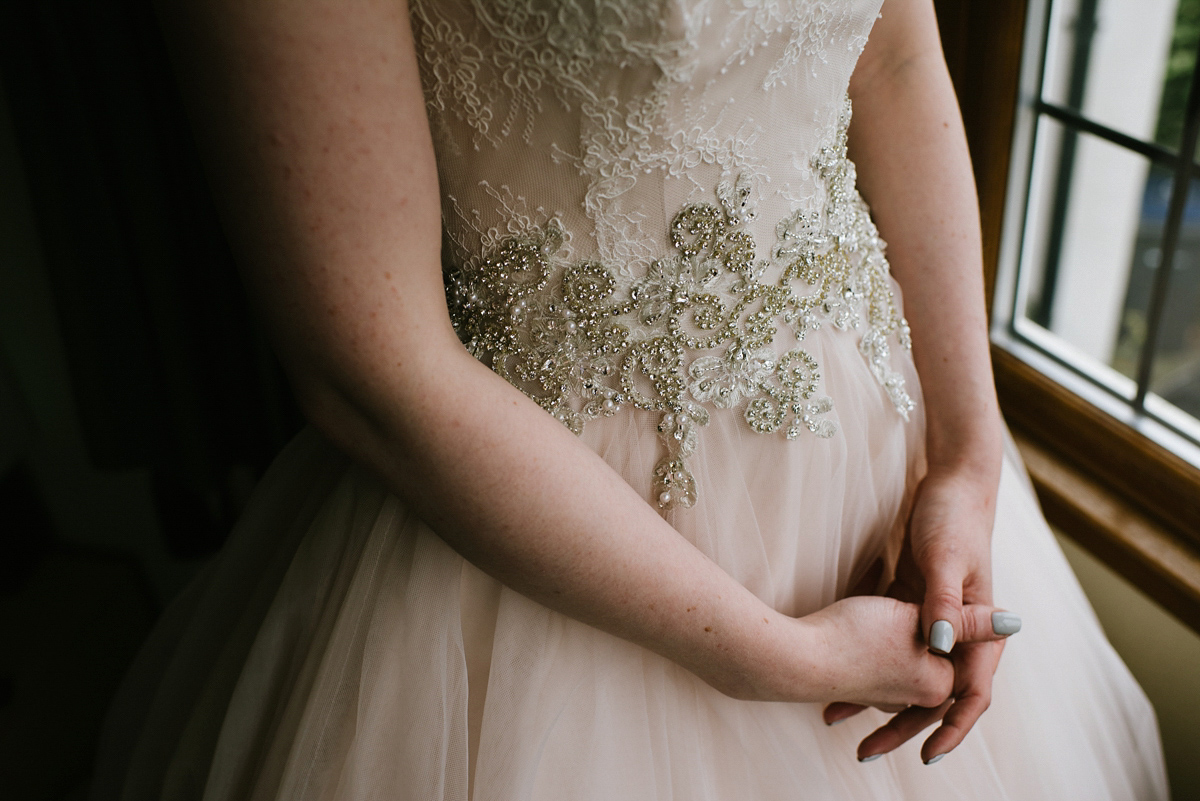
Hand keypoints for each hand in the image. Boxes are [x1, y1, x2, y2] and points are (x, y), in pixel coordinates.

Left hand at [823, 468, 1016, 762]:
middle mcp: (959, 634)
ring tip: (835, 718)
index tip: (926, 755)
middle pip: (934, 695)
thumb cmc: (954, 520)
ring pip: (907, 673)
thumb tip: (938, 646)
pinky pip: (888, 645)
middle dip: (902, 725)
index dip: (951, 729)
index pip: (972, 695)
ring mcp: (934, 621)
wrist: (951, 484)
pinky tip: (836, 677)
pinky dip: (866, 663)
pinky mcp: (911, 605)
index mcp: (981, 632)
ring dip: (876, 698)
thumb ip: (945, 604)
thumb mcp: (947, 560)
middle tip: (866, 751)